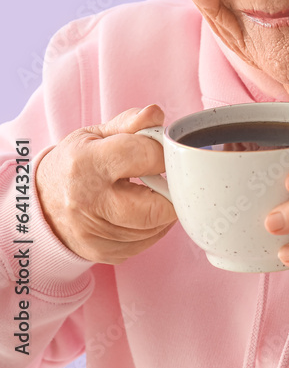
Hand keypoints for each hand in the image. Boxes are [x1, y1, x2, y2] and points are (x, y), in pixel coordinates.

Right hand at [35, 105, 177, 263]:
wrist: (37, 204)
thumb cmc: (73, 164)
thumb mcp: (95, 135)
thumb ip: (130, 123)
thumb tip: (156, 114)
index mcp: (86, 163)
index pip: (145, 156)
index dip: (164, 152)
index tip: (166, 153)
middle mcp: (87, 201)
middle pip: (157, 206)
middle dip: (172, 191)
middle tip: (167, 179)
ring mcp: (92, 233)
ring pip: (155, 227)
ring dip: (164, 209)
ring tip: (151, 193)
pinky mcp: (100, 252)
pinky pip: (146, 243)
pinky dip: (152, 227)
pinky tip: (141, 211)